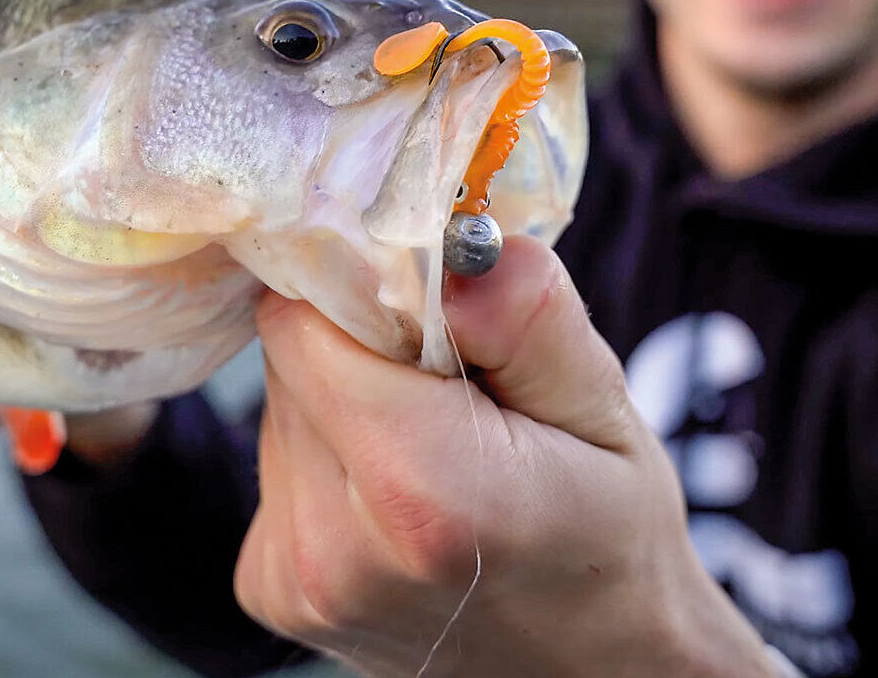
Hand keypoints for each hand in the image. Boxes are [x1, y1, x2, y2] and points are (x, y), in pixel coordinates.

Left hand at [232, 237, 778, 677]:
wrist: (590, 670)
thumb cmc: (607, 532)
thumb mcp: (606, 410)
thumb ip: (529, 318)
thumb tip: (452, 242)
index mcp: (421, 489)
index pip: (305, 318)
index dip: (365, 289)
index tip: (433, 312)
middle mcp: (334, 547)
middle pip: (291, 360)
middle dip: (360, 347)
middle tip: (453, 389)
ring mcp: (296, 581)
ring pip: (281, 409)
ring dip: (344, 404)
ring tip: (433, 451)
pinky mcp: (270, 592)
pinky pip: (276, 466)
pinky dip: (328, 460)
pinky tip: (397, 498)